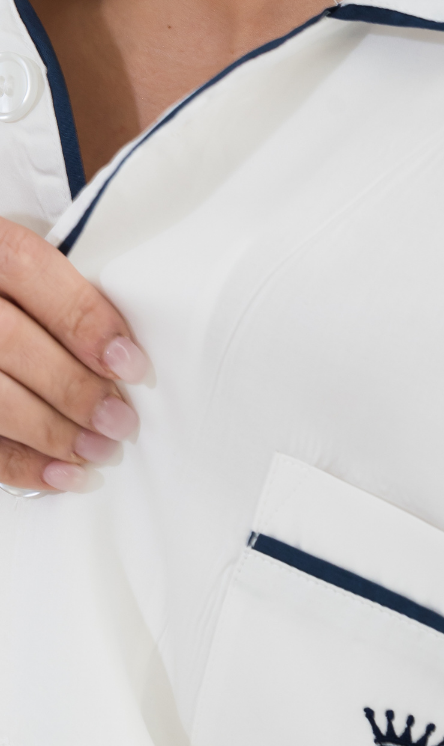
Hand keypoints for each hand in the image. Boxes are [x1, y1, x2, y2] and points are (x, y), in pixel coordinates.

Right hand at [0, 218, 147, 493]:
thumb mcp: (27, 272)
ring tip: (99, 452)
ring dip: (50, 432)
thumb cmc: (15, 296)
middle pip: (8, 341)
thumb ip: (65, 293)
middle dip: (73, 388)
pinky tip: (62, 476)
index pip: (26, 268)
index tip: (129, 363)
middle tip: (120, 421)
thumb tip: (127, 355)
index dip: (82, 319)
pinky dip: (20, 464)